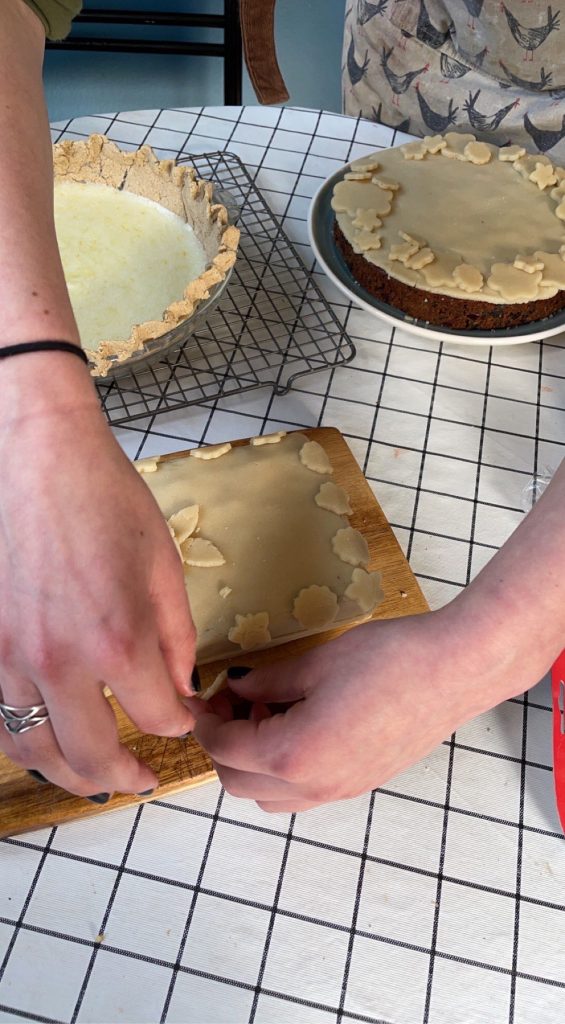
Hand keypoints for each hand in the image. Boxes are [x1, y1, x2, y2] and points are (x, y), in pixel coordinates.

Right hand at [0, 360, 195, 797]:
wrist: (34, 458)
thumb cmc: (105, 500)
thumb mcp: (162, 565)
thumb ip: (176, 638)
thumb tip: (179, 688)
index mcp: (117, 641)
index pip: (157, 717)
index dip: (178, 725)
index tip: (183, 719)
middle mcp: (58, 662)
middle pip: (91, 756)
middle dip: (125, 776)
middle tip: (142, 780)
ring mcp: (9, 657)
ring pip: (33, 748)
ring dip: (67, 774)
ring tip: (93, 777)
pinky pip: (0, 716)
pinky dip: (27, 739)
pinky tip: (47, 737)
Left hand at [193, 606, 523, 812]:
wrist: (455, 671)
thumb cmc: (390, 661)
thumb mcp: (315, 663)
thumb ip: (265, 681)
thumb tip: (234, 686)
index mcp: (294, 754)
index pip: (224, 749)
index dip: (205, 721)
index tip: (204, 694)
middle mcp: (315, 785)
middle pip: (238, 785)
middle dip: (222, 745)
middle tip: (229, 702)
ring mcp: (341, 791)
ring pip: (269, 798)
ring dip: (252, 763)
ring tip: (266, 711)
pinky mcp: (361, 784)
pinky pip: (302, 793)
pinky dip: (282, 770)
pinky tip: (299, 722)